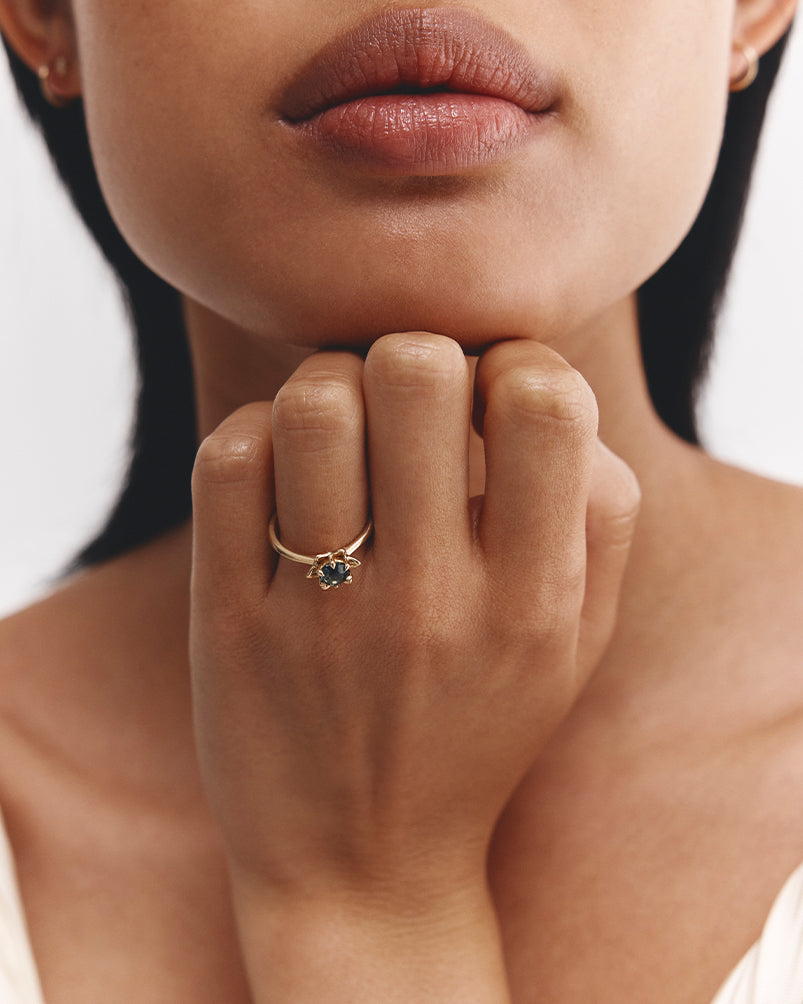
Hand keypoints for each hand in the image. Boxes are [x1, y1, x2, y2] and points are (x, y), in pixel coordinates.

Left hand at [189, 334, 639, 998]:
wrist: (362, 868)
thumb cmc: (478, 734)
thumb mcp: (577, 645)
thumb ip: (600, 514)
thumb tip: (542, 387)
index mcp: (534, 600)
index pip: (544, 401)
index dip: (515, 363)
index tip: (488, 400)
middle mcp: (432, 602)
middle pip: (414, 371)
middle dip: (411, 357)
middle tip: (402, 403)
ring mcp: (323, 613)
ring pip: (312, 402)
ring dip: (327, 386)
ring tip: (338, 430)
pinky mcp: (230, 622)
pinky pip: (229, 459)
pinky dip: (255, 432)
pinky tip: (280, 467)